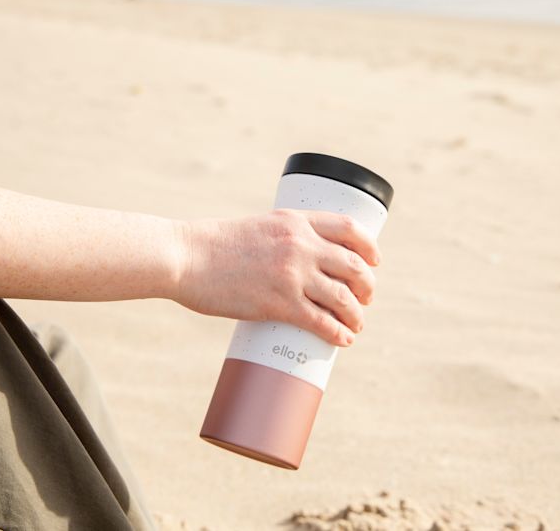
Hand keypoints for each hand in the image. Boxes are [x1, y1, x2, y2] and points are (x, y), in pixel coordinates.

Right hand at [174, 208, 380, 346]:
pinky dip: (338, 333)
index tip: (375, 261)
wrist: (184, 257)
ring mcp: (292, 275)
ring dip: (356, 314)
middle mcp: (300, 245)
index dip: (369, 247)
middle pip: (353, 266)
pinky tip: (343, 339)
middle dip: (367, 286)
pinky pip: (322, 322)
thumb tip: (296, 264)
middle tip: (365, 298)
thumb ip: (281, 241)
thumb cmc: (212, 245)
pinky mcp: (279, 304)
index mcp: (295, 221)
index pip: (349, 229)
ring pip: (343, 298)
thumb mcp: (256, 228)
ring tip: (356, 324)